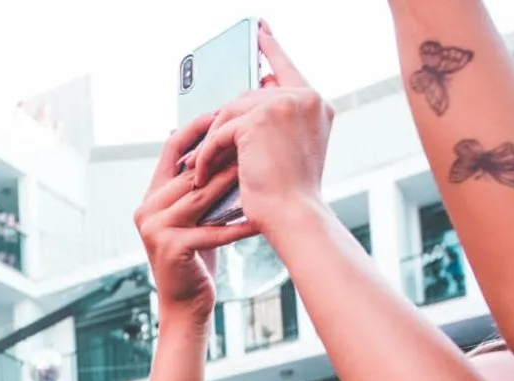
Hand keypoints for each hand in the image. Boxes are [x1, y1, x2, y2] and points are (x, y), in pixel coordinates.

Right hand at [137, 117, 258, 318]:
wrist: (184, 304)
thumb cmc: (195, 258)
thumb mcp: (194, 217)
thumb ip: (198, 188)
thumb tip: (225, 150)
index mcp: (151, 197)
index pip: (170, 149)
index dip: (196, 128)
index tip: (223, 113)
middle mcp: (147, 209)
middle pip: (191, 172)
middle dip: (224, 156)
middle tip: (254, 139)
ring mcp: (156, 229)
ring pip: (201, 196)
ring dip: (232, 183)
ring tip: (259, 170)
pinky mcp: (171, 248)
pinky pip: (212, 230)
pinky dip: (238, 224)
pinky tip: (259, 217)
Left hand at [189, 24, 333, 238]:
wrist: (294, 216)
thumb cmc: (290, 195)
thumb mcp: (286, 152)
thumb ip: (273, 124)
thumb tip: (238, 107)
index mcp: (315, 103)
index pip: (287, 68)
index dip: (271, 49)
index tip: (260, 31)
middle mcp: (303, 97)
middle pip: (248, 96)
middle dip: (225, 123)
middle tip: (205, 145)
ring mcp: (282, 104)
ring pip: (231, 112)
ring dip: (211, 141)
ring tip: (198, 165)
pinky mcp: (258, 119)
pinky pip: (219, 131)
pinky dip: (207, 154)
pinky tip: (200, 173)